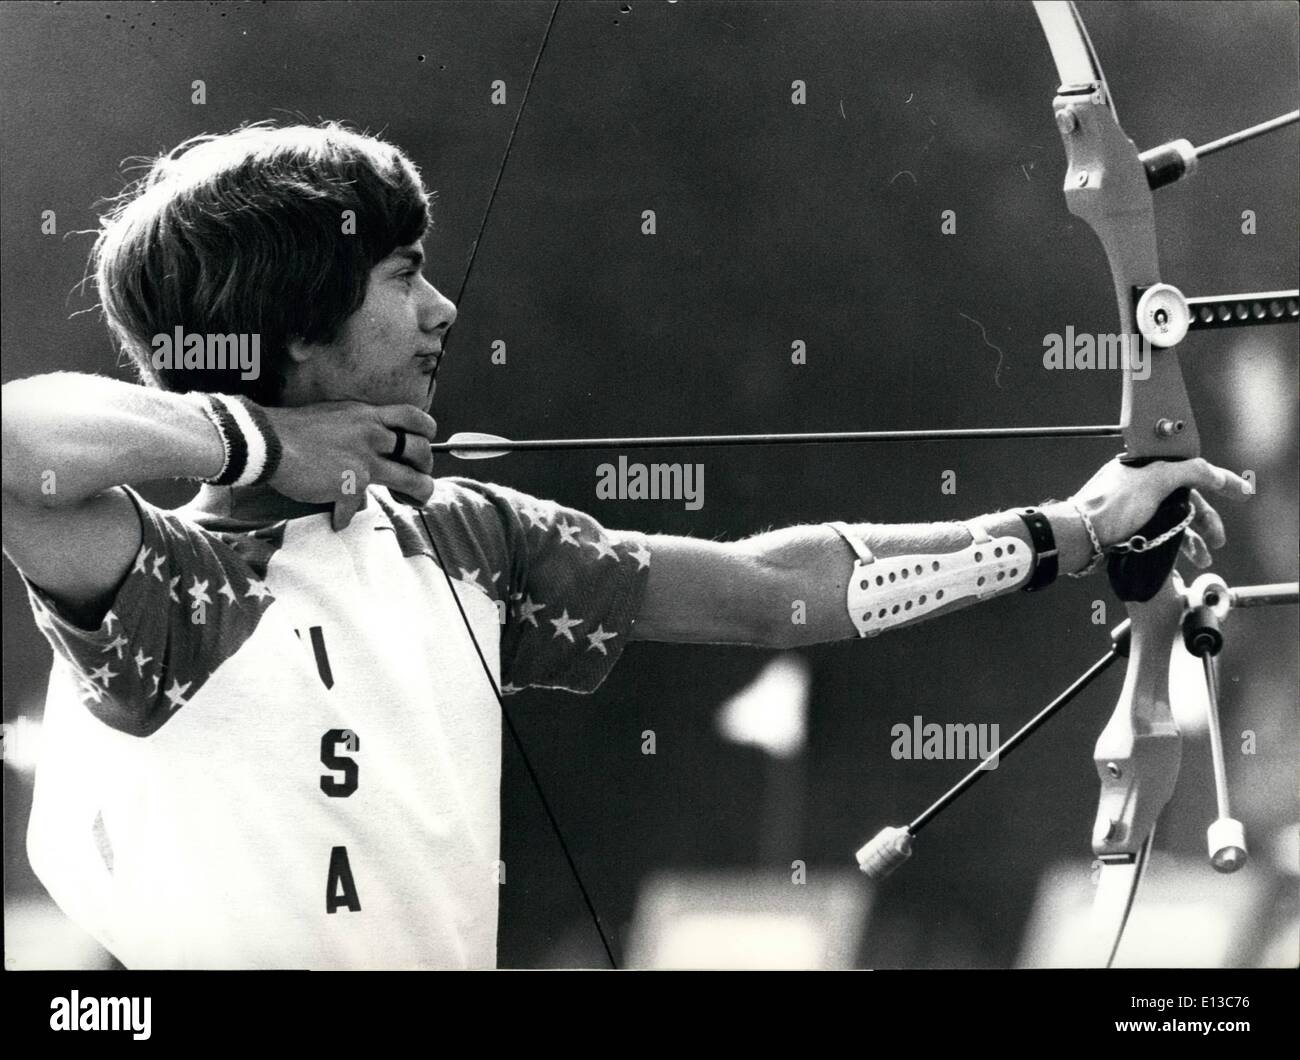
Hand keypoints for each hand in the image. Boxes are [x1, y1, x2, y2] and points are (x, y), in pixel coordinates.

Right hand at [263, 401, 438, 529]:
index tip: (424, 444)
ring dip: (419, 494)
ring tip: (414, 501)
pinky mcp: (352, 484)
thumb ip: (358, 429)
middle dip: (426, 467)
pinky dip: (343, 516)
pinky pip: (356, 507)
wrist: (268, 441)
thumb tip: (368, 446)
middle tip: (419, 477)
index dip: (427, 432)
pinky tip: (336, 520)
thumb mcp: (335, 417)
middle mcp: (372, 435)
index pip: (414, 417)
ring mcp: (365, 460)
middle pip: (421, 451)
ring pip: (411, 480)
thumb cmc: (293, 429)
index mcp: (368, 415)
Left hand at [1070, 456, 1252, 568]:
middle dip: (1206, 520)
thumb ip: (1188, 471)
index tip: (1242, 492)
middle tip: (1218, 540)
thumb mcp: (1155, 480)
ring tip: (1203, 557)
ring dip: (1193, 539)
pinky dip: (1174, 545)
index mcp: (1147, 467)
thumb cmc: (1110, 507)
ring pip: (1174, 520)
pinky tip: (1181, 558)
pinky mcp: (1128, 528)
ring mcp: (1135, 508)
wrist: (1079, 536)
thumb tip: (1211, 472)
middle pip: (1186, 500)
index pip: (1191, 470)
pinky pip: (1160, 534)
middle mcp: (1141, 486)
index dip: (1219, 481)